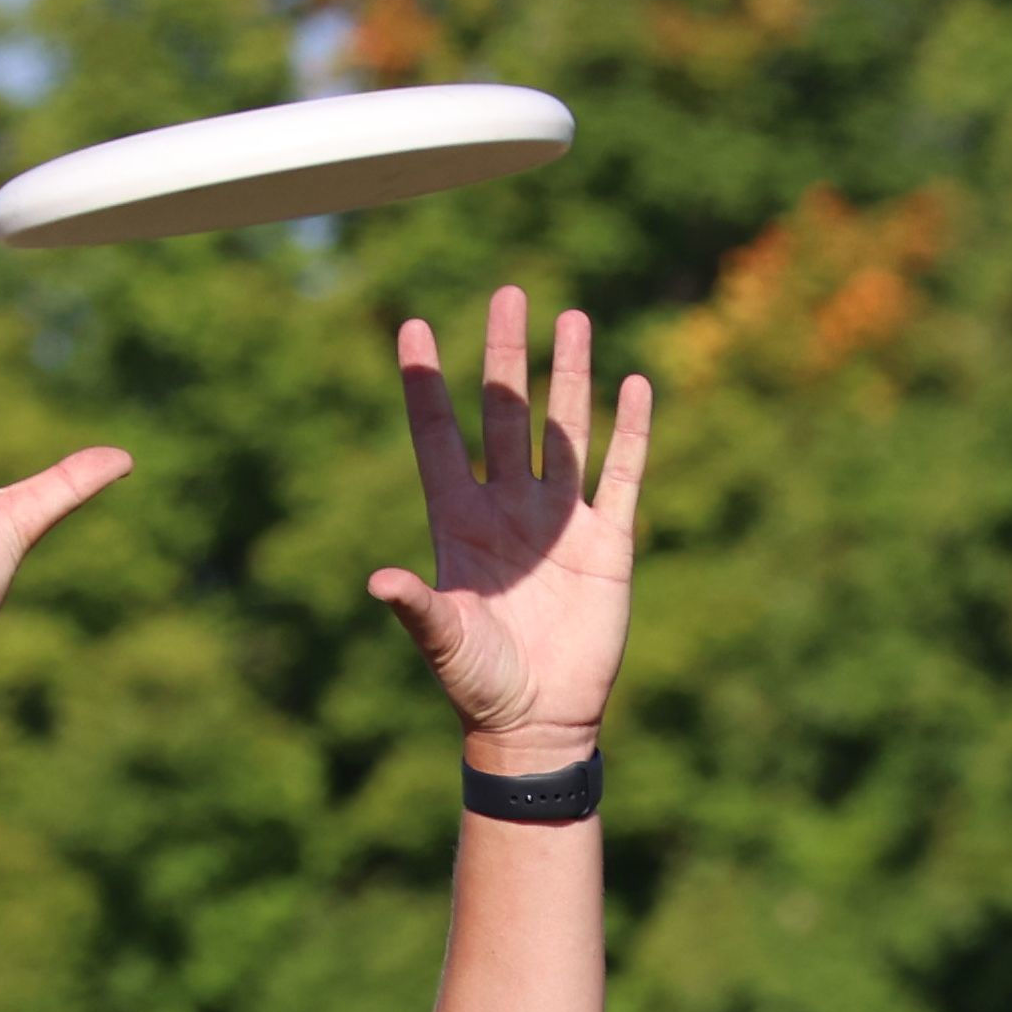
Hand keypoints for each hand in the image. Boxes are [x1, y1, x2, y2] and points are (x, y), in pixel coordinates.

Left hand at [374, 288, 651, 764]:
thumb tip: (377, 580)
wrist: (538, 720)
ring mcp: (559, 521)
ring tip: (572, 317)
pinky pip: (623, 475)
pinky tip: (634, 385)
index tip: (412, 327)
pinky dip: (630, 432)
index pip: (439, 437)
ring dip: (568, 376)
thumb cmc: (479, 683)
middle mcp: (508, 508)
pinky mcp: (608, 542)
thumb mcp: (444, 640)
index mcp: (460, 521)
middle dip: (505, 355)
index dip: (426, 384)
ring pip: (565, 430)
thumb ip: (416, 606)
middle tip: (509, 291)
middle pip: (505, 413)